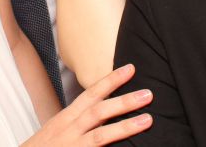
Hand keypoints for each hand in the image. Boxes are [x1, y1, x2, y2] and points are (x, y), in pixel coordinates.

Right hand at [21, 64, 152, 145]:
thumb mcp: (57, 130)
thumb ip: (77, 121)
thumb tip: (101, 113)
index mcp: (65, 118)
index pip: (90, 94)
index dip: (111, 80)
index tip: (130, 68)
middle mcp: (68, 130)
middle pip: (99, 112)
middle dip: (124, 101)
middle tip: (149, 93)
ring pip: (101, 136)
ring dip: (126, 127)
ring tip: (148, 120)